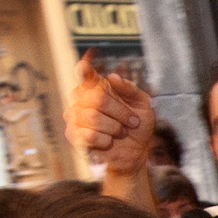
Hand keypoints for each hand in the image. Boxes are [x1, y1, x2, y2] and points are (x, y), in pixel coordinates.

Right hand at [66, 54, 154, 176]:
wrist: (136, 152)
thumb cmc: (138, 126)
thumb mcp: (143, 105)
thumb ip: (131, 89)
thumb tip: (113, 77)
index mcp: (97, 87)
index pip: (86, 74)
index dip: (84, 69)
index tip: (85, 65)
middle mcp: (82, 99)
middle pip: (97, 97)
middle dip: (120, 111)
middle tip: (132, 121)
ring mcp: (75, 117)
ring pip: (93, 117)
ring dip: (115, 127)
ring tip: (121, 132)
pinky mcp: (74, 136)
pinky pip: (89, 135)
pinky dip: (106, 140)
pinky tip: (109, 142)